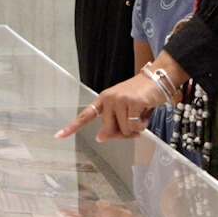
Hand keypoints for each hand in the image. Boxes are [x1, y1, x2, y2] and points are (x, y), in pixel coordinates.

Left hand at [56, 71, 171, 140]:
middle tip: (133, 128)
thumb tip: (101, 138)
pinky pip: (134, 127)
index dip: (72, 127)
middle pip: (107, 131)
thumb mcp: (125, 110)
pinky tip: (146, 114)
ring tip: (141, 114)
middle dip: (121, 135)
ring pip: (123, 131)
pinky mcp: (132, 102)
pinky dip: (142, 126)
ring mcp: (119, 100)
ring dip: (135, 129)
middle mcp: (108, 99)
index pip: (86, 115)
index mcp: (104, 99)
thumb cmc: (142, 97)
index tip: (58, 136)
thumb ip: (114, 124)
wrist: (159, 78)